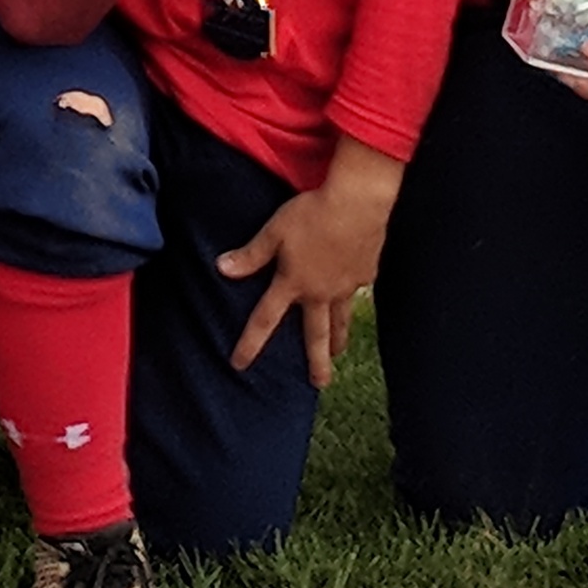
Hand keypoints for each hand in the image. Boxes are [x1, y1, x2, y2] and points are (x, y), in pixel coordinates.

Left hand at [213, 136, 402, 381]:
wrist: (358, 203)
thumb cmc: (312, 214)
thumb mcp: (274, 231)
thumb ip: (250, 255)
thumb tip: (222, 268)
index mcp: (293, 283)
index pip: (265, 320)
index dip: (250, 344)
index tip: (239, 364)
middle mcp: (320, 292)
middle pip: (316, 335)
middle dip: (317, 362)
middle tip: (319, 383)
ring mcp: (346, 286)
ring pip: (341, 320)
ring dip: (339, 340)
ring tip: (338, 354)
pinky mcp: (365, 273)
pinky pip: (357, 292)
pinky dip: (352, 299)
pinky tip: (352, 295)